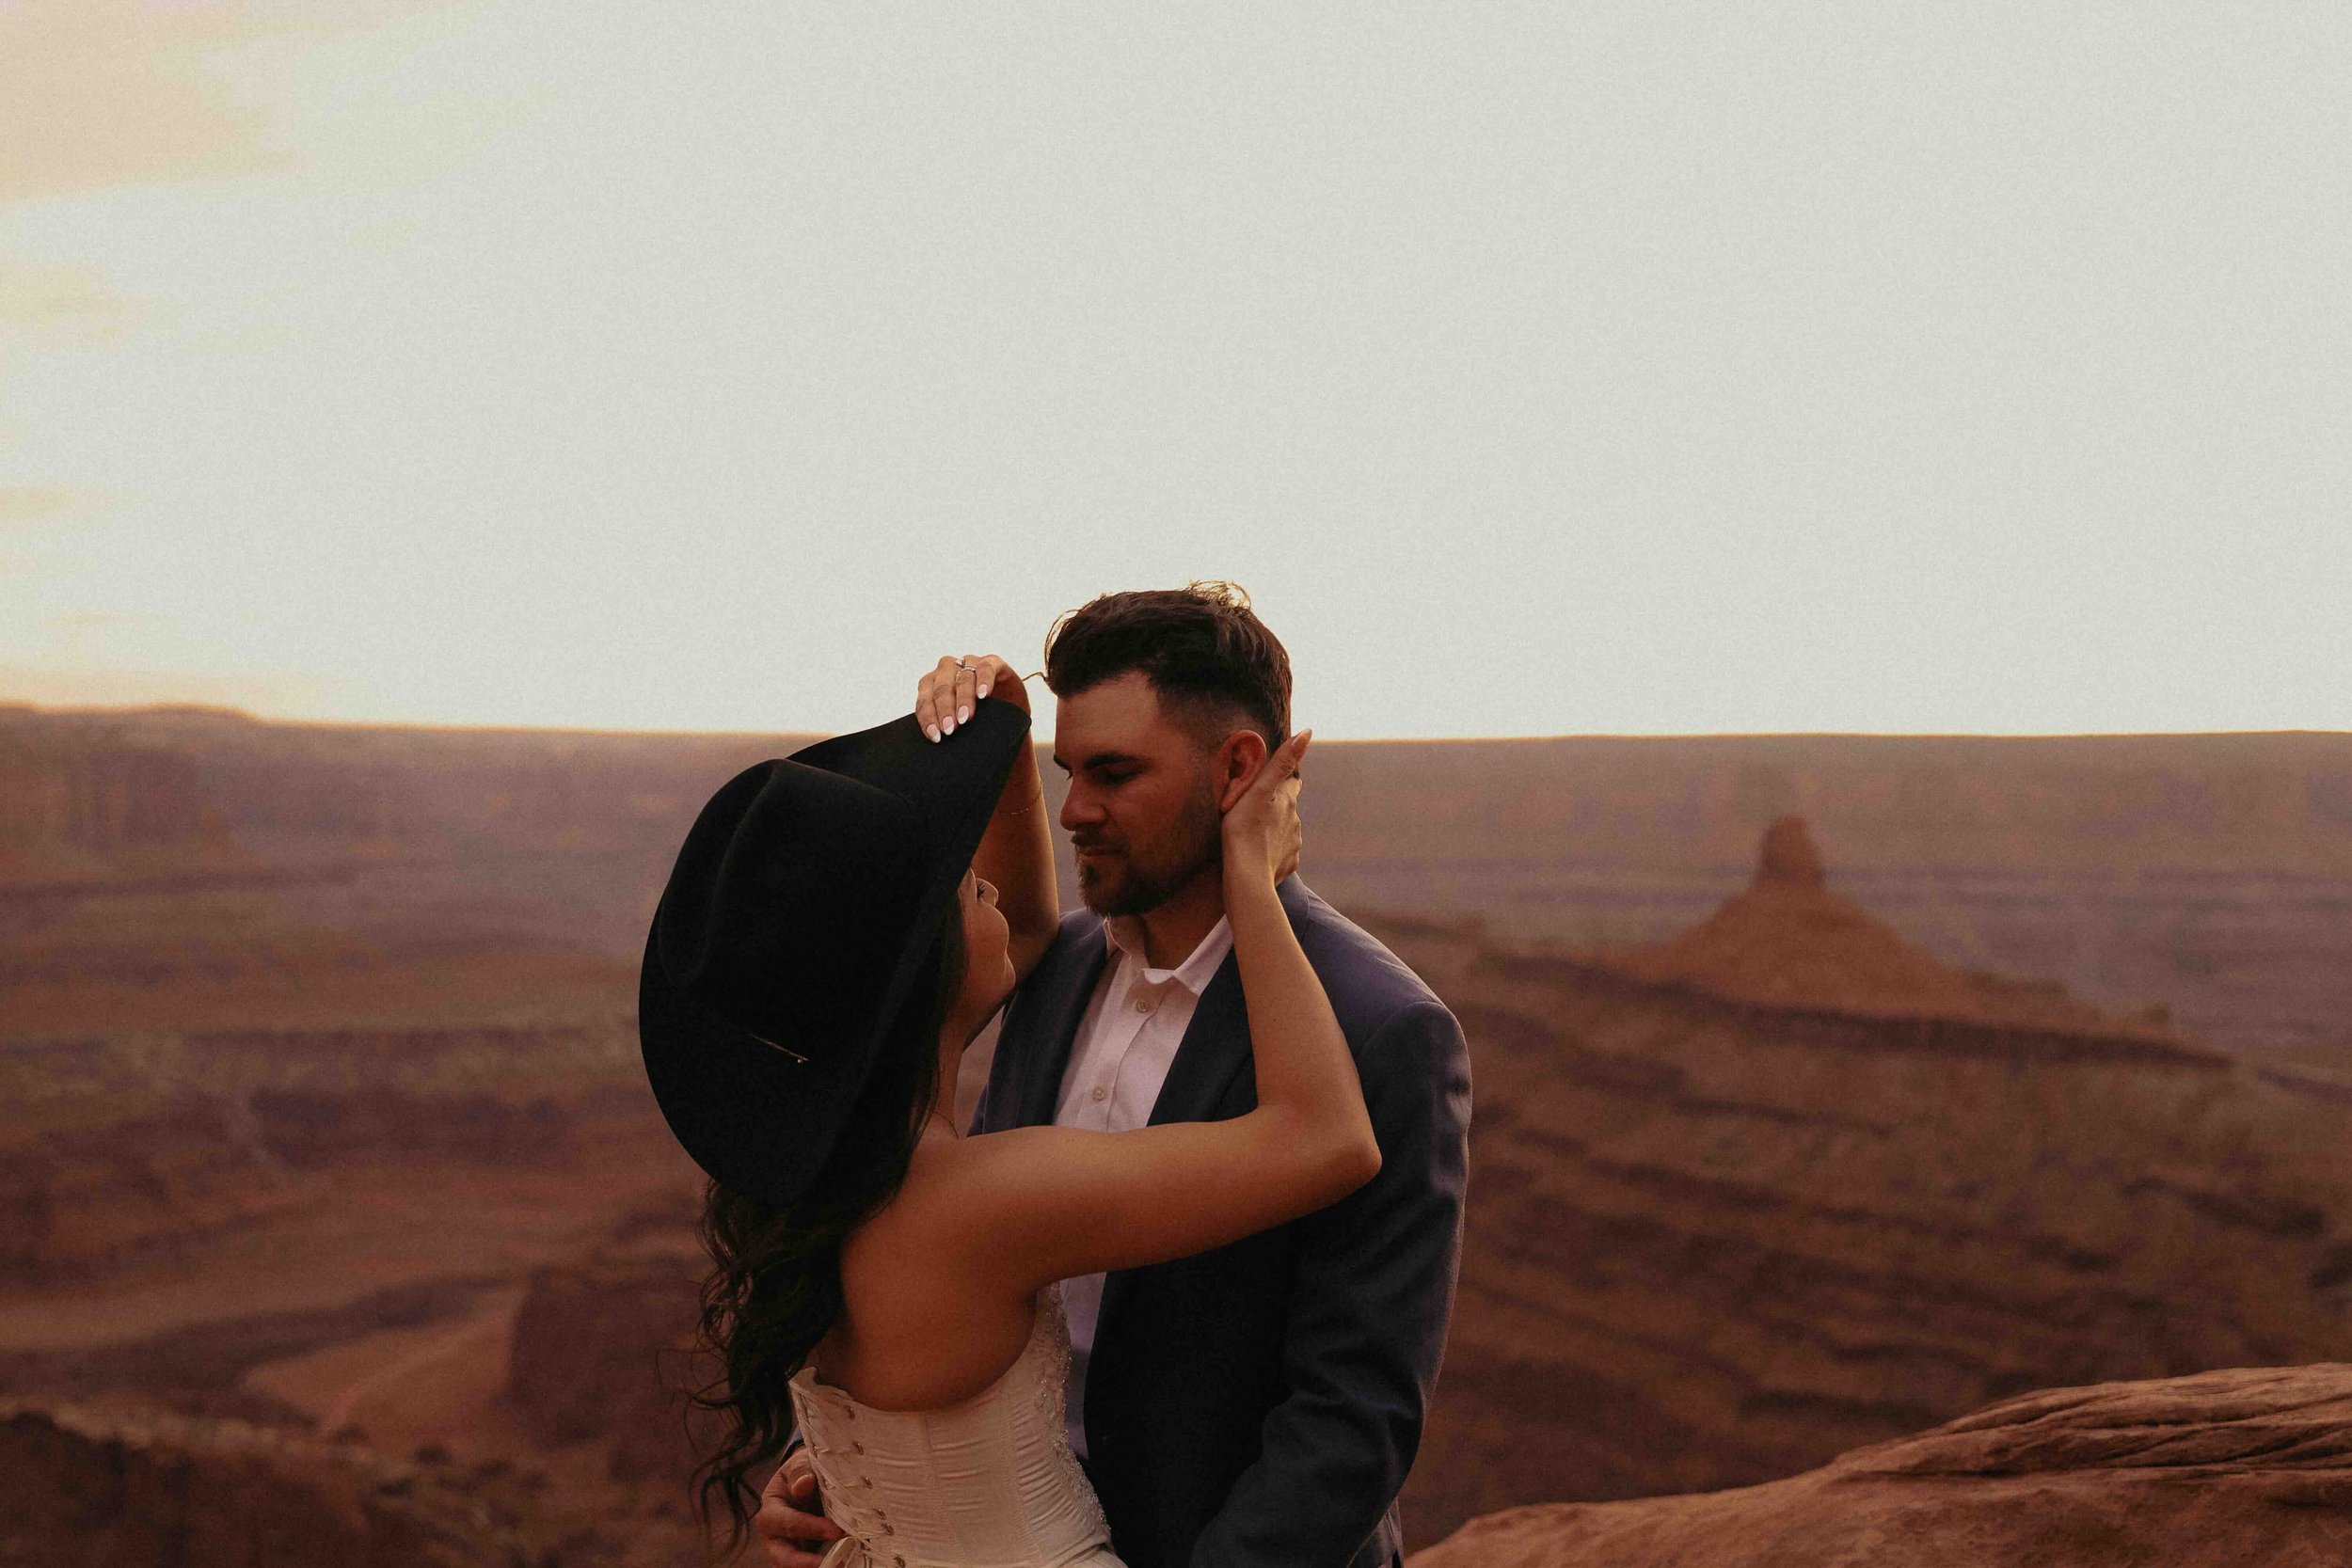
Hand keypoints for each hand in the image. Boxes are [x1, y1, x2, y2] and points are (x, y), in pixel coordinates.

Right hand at [754, 1449, 842, 1567]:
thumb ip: (801, 1470)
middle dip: (807, 1563)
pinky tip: (845, 1562)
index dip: (810, 1528)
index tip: (835, 1530)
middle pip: (783, 1557)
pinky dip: (826, 1564)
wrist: (810, 1479)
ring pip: (795, 1566)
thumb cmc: (804, 1471)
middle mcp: (774, 1536)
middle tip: (836, 1563)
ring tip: (842, 1564)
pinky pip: (812, 1566)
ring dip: (819, 1566)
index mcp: (770, 1511)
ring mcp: (787, 1550)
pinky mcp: (803, 1558)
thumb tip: (804, 1484)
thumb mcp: (801, 1463)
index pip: (787, 1523)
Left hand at [916, 654, 1030, 741]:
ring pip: (962, 677)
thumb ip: (945, 728)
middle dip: (944, 710)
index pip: (924, 699)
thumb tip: (936, 744)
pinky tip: (983, 695)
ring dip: (963, 699)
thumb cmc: (978, 718)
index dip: (928, 717)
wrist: (1009, 708)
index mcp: (932, 684)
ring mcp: (970, 663)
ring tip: (966, 718)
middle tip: (950, 730)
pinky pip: (986, 667)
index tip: (935, 736)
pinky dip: (984, 681)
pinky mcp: (993, 662)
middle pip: (941, 687)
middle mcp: (948, 670)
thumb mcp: (958, 723)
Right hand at [1219, 730, 1310, 891]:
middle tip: (1252, 809)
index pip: (1291, 782)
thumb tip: (1307, 732)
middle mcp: (1296, 820)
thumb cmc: (1244, 829)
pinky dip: (1272, 852)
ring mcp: (1294, 844)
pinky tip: (1258, 855)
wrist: (1246, 876)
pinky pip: (1282, 854)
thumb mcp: (1258, 790)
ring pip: (1285, 831)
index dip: (1284, 778)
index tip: (1274, 779)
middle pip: (1286, 807)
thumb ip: (1281, 762)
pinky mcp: (1289, 863)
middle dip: (1274, 806)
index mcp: (1287, 800)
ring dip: (1272, 829)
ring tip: (1252, 835)